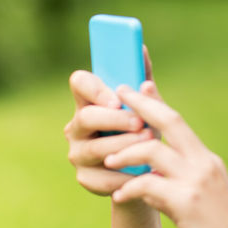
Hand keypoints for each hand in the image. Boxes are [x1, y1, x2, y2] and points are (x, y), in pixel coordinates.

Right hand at [64, 70, 153, 194]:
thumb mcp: (149, 106)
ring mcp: (78, 153)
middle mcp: (78, 126)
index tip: (116, 98)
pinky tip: (144, 172)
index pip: (80, 83)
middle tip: (141, 124)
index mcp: (91, 101)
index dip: (95, 88)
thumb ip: (144, 80)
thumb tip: (141, 50)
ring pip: (95, 149)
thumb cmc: (145, 130)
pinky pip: (102, 178)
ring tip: (149, 144)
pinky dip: (126, 175)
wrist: (148, 171)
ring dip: (124, 146)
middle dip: (116, 120)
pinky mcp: (85, 178)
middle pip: (86, 117)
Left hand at [105, 85, 227, 227]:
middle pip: (170, 122)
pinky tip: (119, 198)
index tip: (140, 87)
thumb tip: (150, 182)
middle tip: (117, 95)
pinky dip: (129, 188)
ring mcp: (196, 181)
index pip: (180, 123)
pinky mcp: (186, 202)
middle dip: (141, 106)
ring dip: (125, 152)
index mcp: (208, 161)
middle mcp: (204, 164)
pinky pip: (148, 185)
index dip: (158, 103)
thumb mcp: (204, 200)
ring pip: (152, 150)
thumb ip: (178, 185)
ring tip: (108, 161)